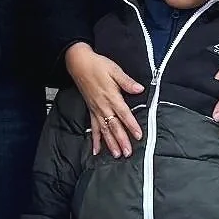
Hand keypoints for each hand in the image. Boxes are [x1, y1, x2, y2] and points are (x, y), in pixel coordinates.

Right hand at [65, 42, 143, 158]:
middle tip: (127, 153)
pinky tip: (96, 150)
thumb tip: (139, 88)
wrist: (79, 64)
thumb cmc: (97, 66)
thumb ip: (127, 82)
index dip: (131, 125)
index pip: (124, 114)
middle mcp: (103, 106)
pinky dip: (95, 140)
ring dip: (110, 143)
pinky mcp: (91, 111)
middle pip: (114, 126)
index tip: (138, 135)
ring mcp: (96, 110)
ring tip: (116, 155)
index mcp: (111, 96)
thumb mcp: (114, 70)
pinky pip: (93, 128)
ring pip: (104, 130)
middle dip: (121, 140)